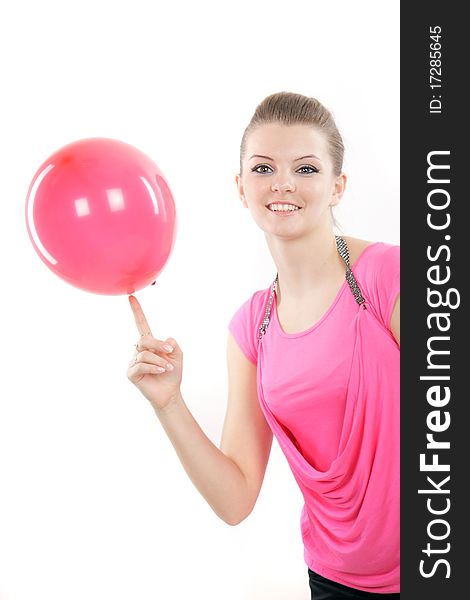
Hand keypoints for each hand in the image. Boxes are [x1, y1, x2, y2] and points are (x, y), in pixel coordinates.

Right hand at [127, 295, 182, 409]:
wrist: (170, 393)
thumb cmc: (172, 374)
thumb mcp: (178, 356)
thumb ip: (173, 345)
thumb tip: (165, 339)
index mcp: (150, 344)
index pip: (141, 325)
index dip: (137, 311)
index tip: (131, 297)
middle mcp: (139, 350)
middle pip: (144, 340)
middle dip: (158, 345)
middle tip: (170, 353)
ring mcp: (134, 361)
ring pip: (144, 354)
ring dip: (159, 360)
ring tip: (168, 368)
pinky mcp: (131, 373)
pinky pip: (141, 365)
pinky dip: (154, 367)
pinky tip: (162, 371)